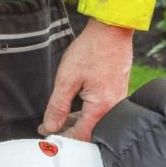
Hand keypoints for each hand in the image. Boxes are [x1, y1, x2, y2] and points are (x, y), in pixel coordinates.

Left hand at [40, 17, 133, 141]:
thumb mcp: (66, 79)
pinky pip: (103, 110)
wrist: (112, 30)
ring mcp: (118, 100)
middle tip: (51, 124)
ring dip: (78, 120)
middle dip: (69, 130)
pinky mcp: (119, 91)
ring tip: (61, 115)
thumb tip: (51, 126)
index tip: (47, 132)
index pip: (80, 135)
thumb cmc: (91, 50)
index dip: (62, 136)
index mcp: (101, 108)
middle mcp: (113, 108)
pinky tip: (77, 104)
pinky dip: (88, 111)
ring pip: (96, 120)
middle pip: (90, 131)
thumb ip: (58, 106)